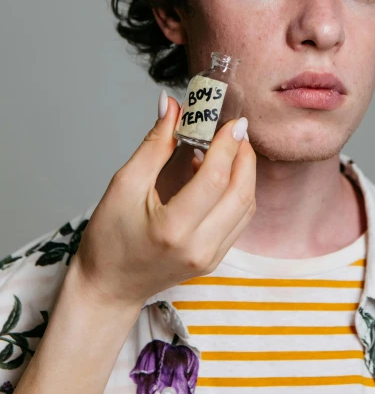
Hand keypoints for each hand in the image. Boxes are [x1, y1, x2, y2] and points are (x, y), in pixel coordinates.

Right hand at [70, 96, 254, 308]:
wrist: (108, 287)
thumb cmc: (109, 238)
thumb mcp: (125, 184)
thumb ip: (156, 143)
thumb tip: (173, 106)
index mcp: (173, 229)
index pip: (216, 179)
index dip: (228, 145)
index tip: (233, 121)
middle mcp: (199, 247)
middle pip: (241, 193)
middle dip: (245, 156)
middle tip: (237, 130)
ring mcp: (211, 257)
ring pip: (246, 207)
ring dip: (244, 173)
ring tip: (229, 148)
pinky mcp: (215, 260)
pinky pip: (239, 220)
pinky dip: (237, 193)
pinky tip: (221, 175)